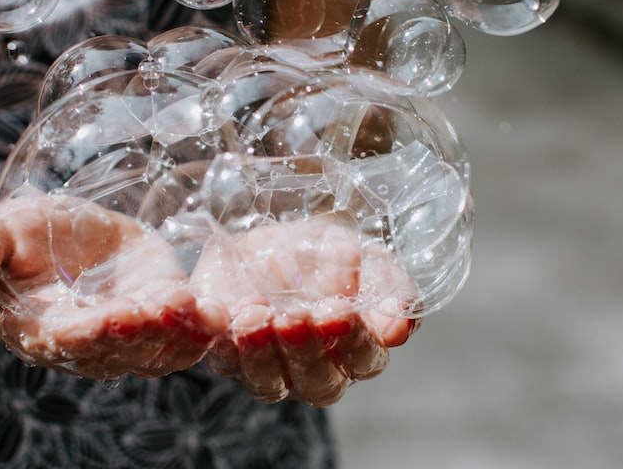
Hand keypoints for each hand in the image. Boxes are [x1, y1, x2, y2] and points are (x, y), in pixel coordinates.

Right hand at [0, 190, 227, 379]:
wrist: (54, 244)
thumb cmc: (20, 238)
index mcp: (41, 331)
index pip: (69, 340)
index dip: (96, 331)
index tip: (121, 313)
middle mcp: (88, 347)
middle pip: (121, 352)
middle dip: (148, 333)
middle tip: (172, 307)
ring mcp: (130, 339)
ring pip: (161, 352)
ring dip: (186, 336)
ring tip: (207, 311)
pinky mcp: (164, 320)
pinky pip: (189, 335)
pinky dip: (212, 328)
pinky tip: (235, 312)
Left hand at [191, 215, 417, 405]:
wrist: (261, 239)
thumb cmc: (318, 252)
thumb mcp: (357, 254)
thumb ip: (385, 285)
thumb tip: (401, 322)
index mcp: (355, 348)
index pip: (365, 359)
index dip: (356, 341)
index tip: (341, 310)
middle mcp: (314, 369)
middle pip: (319, 382)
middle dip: (307, 349)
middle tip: (296, 316)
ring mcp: (268, 369)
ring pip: (269, 382)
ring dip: (261, 351)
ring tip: (255, 314)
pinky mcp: (226, 357)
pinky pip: (222, 359)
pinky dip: (221, 337)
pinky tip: (220, 312)